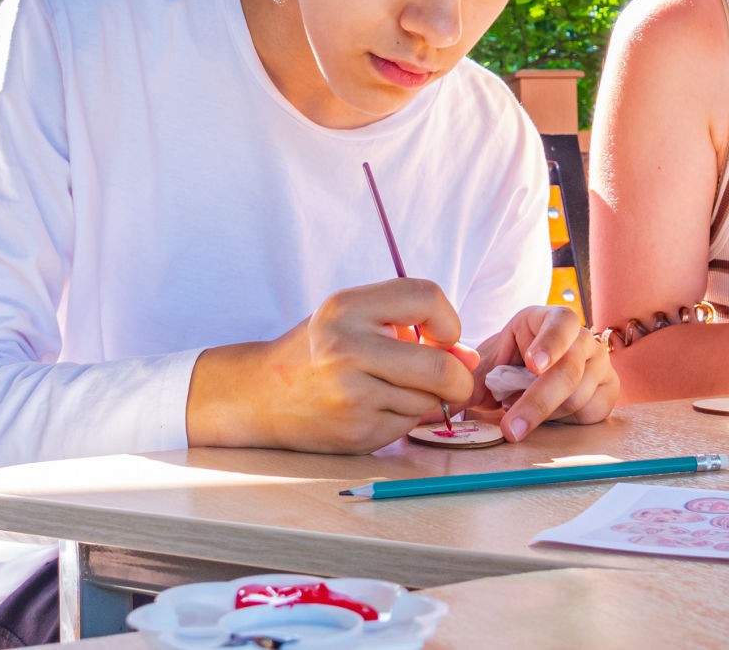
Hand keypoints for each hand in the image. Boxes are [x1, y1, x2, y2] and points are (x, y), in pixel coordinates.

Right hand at [187, 278, 478, 452]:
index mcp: (346, 307)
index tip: (441, 335)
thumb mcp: (353, 318)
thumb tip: (468, 358)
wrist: (259, 395)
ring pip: (426, 400)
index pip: (426, 297)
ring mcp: (350, 394)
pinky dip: (404, 418)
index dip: (449, 319)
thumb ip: (410, 324)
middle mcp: (346, 347)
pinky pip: (407, 425)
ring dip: (426, 399)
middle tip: (455, 381)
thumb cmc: (317, 350)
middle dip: (459, 378)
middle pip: (439, 366)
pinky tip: (375, 409)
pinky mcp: (354, 431)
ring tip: (393, 389)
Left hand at [469, 305, 618, 440]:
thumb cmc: (507, 367)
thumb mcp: (484, 368)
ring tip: (521, 412)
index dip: (550, 343)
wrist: (528, 380)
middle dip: (537, 401)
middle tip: (511, 428)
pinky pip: (592, 410)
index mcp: (550, 319)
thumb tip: (439, 408)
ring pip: (578, 395)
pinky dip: (565, 420)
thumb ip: (465, 382)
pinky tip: (548, 416)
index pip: (561, 323)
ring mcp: (599, 363)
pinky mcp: (607, 390)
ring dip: (545, 413)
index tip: (533, 364)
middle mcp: (582, 338)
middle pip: (569, 369)